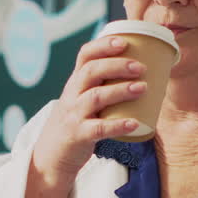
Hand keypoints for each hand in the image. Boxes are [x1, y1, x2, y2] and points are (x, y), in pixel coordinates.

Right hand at [24, 36, 144, 197]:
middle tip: (141, 67)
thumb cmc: (77, 122)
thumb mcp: (82, 99)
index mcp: (75, 82)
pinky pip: (99, 129)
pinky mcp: (78, 136)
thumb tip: (145, 71)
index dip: (103, 45)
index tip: (125, 42)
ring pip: (96, 97)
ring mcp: (74, 115)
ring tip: (142, 88)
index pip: (85, 55)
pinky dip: (118, 125)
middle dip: (117, 65)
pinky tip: (135, 123)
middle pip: (91, 72)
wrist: (52, 156)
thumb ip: (103, 85)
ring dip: (120, 90)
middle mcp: (72, 95)